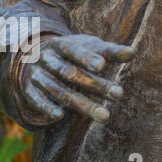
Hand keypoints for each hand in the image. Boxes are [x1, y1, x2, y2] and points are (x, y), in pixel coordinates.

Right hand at [18, 34, 133, 125]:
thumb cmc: (71, 52)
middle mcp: (47, 59)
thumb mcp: (88, 46)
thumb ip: (109, 51)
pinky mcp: (29, 90)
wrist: (33, 56)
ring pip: (58, 90)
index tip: (102, 66)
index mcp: (62, 45)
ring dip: (81, 104)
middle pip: (70, 73)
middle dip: (95, 85)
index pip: (74, 50)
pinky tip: (60, 116)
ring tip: (104, 116)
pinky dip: (46, 107)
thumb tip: (132, 53)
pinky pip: (36, 100)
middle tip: (119, 94)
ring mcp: (36, 75)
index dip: (87, 58)